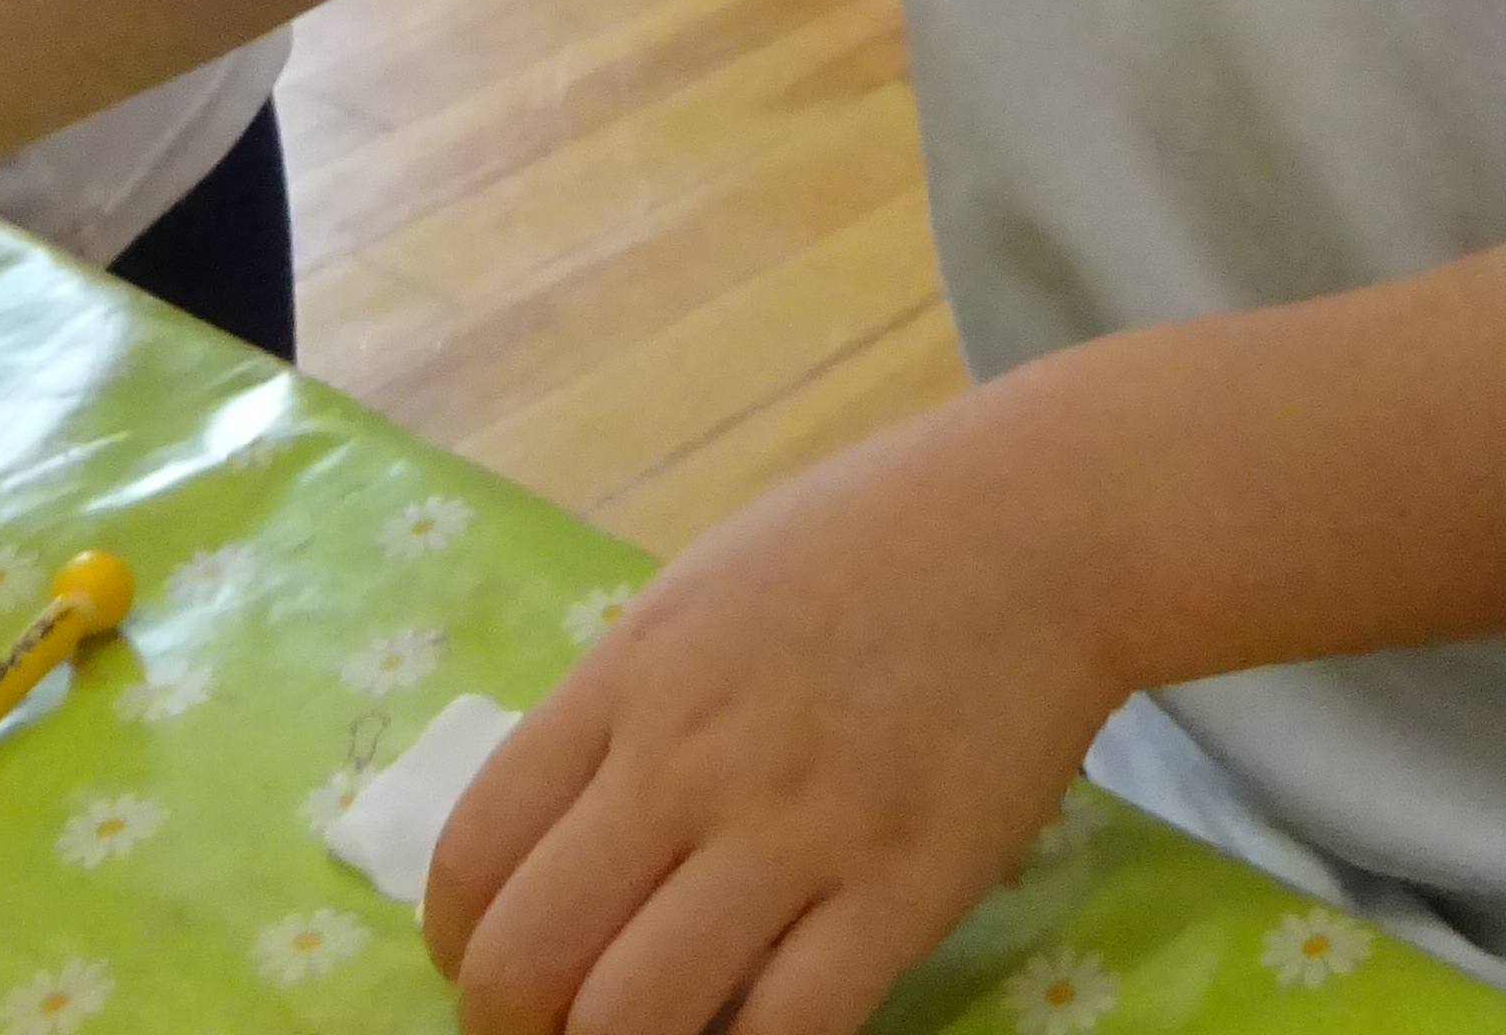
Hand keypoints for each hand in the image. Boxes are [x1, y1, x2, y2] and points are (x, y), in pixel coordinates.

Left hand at [426, 391, 1130, 1034]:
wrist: (1046, 522)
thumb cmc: (874, 541)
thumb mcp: (706, 592)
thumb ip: (630, 708)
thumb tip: (571, 834)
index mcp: (629, 680)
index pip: (473, 854)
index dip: (459, 946)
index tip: (495, 972)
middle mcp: (687, 761)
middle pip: (526, 960)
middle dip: (516, 1030)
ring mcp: (795, 828)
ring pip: (636, 1018)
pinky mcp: (902, 885)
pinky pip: (790, 1029)